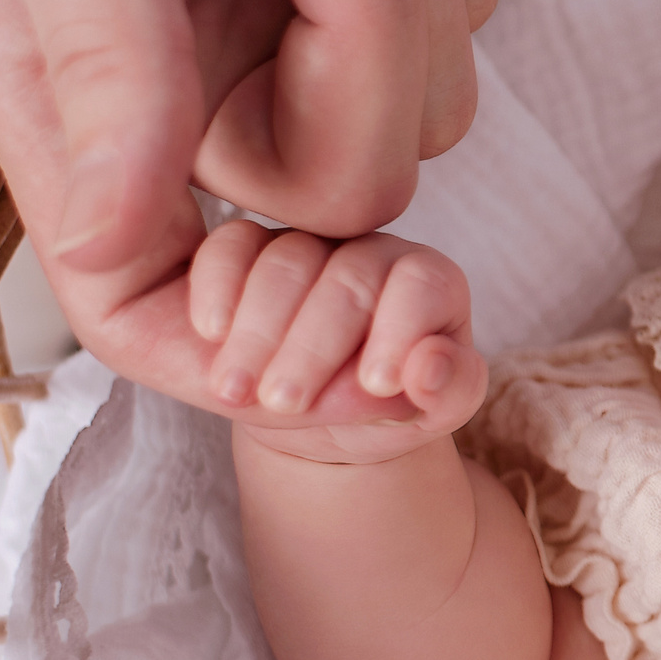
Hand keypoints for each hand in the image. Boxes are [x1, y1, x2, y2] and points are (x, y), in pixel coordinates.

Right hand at [0, 0, 496, 401]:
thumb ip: (103, 58)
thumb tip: (128, 238)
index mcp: (78, 96)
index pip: (159, 304)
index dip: (253, 356)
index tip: (365, 316)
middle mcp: (183, 79)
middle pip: (351, 183)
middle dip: (370, 30)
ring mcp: (280, 14)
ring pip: (428, 93)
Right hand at [191, 220, 485, 464]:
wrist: (317, 417)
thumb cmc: (384, 409)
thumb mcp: (429, 413)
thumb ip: (448, 392)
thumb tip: (429, 366)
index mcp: (431, 282)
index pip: (422, 284)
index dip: (400, 331)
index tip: (375, 385)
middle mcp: (373, 251)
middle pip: (348, 279)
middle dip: (312, 347)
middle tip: (284, 403)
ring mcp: (310, 242)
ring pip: (287, 262)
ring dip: (257, 332)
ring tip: (237, 393)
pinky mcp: (251, 246)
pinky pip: (232, 244)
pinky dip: (217, 286)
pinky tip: (212, 333)